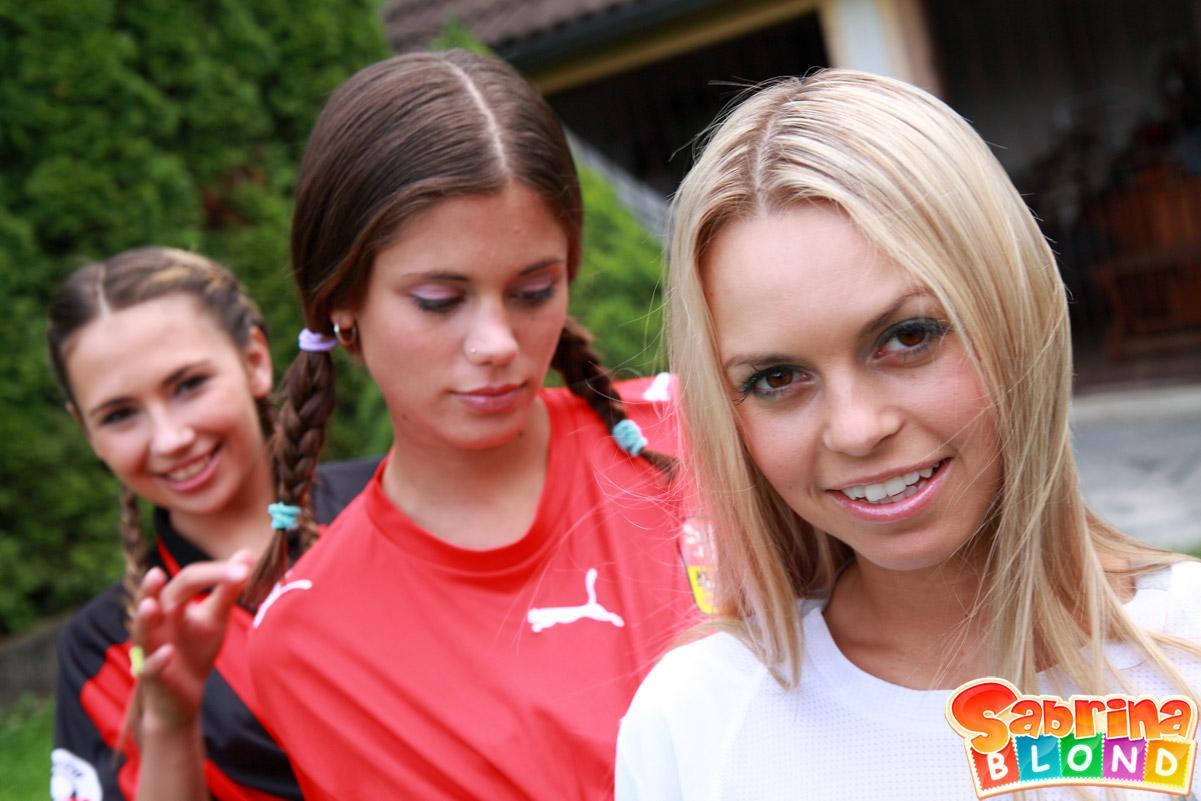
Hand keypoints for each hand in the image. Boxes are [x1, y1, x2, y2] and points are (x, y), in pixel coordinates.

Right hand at [131, 550, 255, 730]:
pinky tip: (168, 652)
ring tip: (149, 605)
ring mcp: (150, 650)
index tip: (245, 570)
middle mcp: (156, 623)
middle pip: (152, 601)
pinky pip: (150, 668)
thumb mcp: (215, 617)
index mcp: (172, 604)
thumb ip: (228, 588)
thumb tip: (247, 554)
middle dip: (151, 588)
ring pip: (141, 633)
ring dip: (144, 620)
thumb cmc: (196, 649)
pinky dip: (157, 660)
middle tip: (156, 573)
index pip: (188, 580)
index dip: (214, 573)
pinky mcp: (154, 677)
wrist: (185, 696)